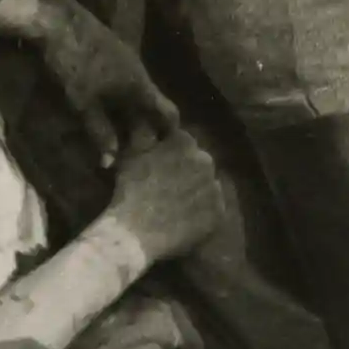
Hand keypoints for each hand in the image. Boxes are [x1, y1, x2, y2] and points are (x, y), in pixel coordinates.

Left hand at [30, 0, 181, 172]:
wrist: (57, 21)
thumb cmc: (75, 63)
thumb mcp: (84, 103)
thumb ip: (100, 132)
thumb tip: (111, 162)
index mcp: (141, 86)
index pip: (168, 113)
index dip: (169, 134)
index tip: (162, 152)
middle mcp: (140, 73)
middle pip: (151, 107)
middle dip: (145, 129)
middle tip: (132, 151)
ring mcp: (125, 61)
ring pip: (136, 95)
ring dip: (131, 115)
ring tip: (118, 136)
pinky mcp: (110, 54)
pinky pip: (124, 85)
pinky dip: (120, 101)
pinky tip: (105, 111)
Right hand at [104, 125, 224, 263]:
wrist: (136, 232)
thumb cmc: (130, 189)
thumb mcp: (131, 152)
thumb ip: (142, 129)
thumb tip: (145, 116)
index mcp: (185, 141)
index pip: (181, 140)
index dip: (169, 151)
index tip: (158, 163)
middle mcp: (206, 160)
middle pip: (197, 161)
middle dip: (185, 169)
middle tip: (166, 185)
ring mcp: (214, 187)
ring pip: (205, 184)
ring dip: (194, 189)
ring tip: (175, 204)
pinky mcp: (218, 213)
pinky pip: (212, 208)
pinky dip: (201, 211)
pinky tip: (184, 219)